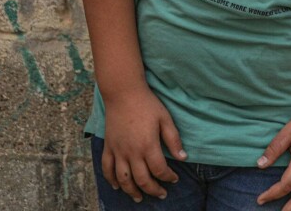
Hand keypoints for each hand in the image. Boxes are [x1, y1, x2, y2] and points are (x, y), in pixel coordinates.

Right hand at [100, 85, 185, 201]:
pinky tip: (117, 186)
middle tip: (161, 194)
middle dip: (153, 190)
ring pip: (123, 179)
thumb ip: (174, 140)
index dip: (169, 177)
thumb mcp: (165, 119)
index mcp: (148, 145)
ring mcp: (118, 151)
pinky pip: (107, 168)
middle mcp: (132, 152)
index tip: (174, 178)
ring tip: (139, 198)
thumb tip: (183, 157)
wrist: (123, 93)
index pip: (160, 170)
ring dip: (131, 191)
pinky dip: (111, 180)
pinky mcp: (109, 147)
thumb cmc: (147, 104)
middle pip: (142, 180)